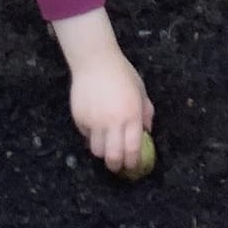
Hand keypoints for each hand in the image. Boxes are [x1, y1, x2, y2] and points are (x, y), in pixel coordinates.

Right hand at [69, 46, 153, 173]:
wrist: (95, 61)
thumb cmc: (122, 73)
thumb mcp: (140, 90)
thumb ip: (145, 111)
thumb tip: (147, 131)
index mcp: (131, 116)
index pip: (132, 149)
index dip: (132, 162)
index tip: (133, 166)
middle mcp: (113, 122)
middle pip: (113, 156)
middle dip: (116, 165)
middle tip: (117, 165)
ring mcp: (94, 121)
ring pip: (97, 150)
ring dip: (102, 152)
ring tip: (105, 147)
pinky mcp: (80, 118)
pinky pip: (86, 135)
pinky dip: (91, 136)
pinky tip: (95, 127)